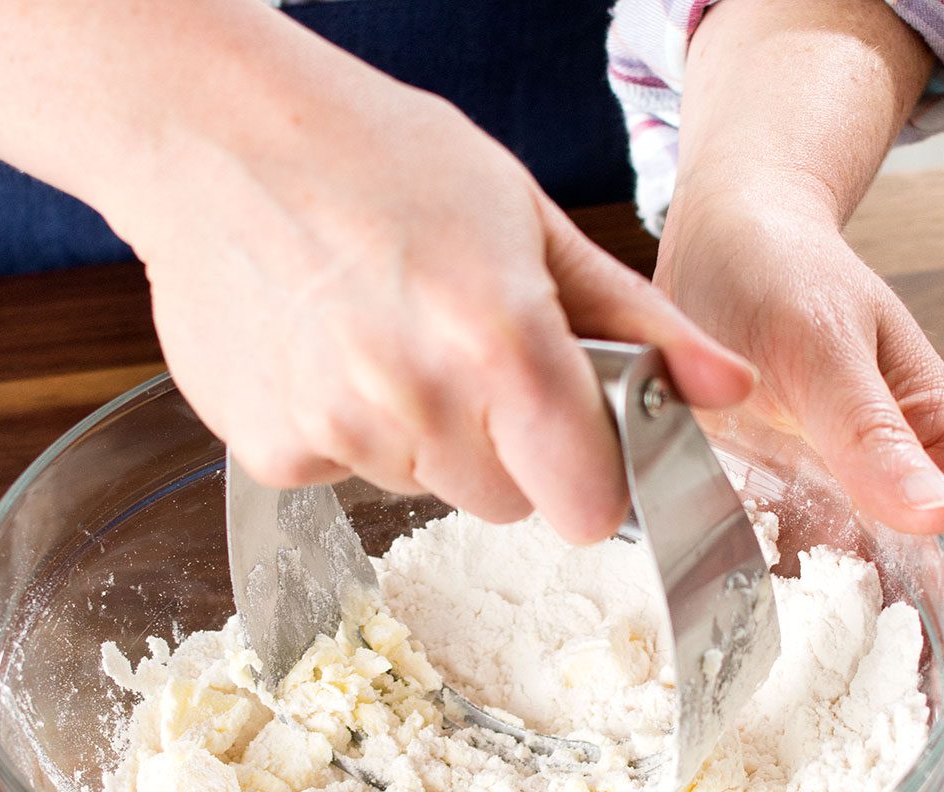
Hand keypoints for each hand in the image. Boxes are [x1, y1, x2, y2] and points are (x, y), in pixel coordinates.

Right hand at [109, 27, 755, 544]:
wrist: (215, 131)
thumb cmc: (383, 159)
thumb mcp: (530, 222)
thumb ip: (638, 323)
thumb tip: (728, 390)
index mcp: (504, 342)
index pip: (587, 507)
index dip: (587, 481)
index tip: (572, 445)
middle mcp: (420, 400)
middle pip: (503, 505)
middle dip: (502, 452)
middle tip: (462, 356)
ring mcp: (336, 431)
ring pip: (423, 488)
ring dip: (422, 438)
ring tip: (385, 337)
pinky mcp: (270, 451)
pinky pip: (344, 475)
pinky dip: (344, 433)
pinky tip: (324, 353)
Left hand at [655, 194, 943, 791]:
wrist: (728, 244)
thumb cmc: (786, 273)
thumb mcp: (828, 340)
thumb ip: (877, 430)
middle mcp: (910, 510)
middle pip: (938, 649)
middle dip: (923, 748)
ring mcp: (850, 525)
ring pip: (870, 648)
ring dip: (856, 728)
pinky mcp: (790, 526)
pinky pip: (799, 617)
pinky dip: (792, 677)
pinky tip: (760, 729)